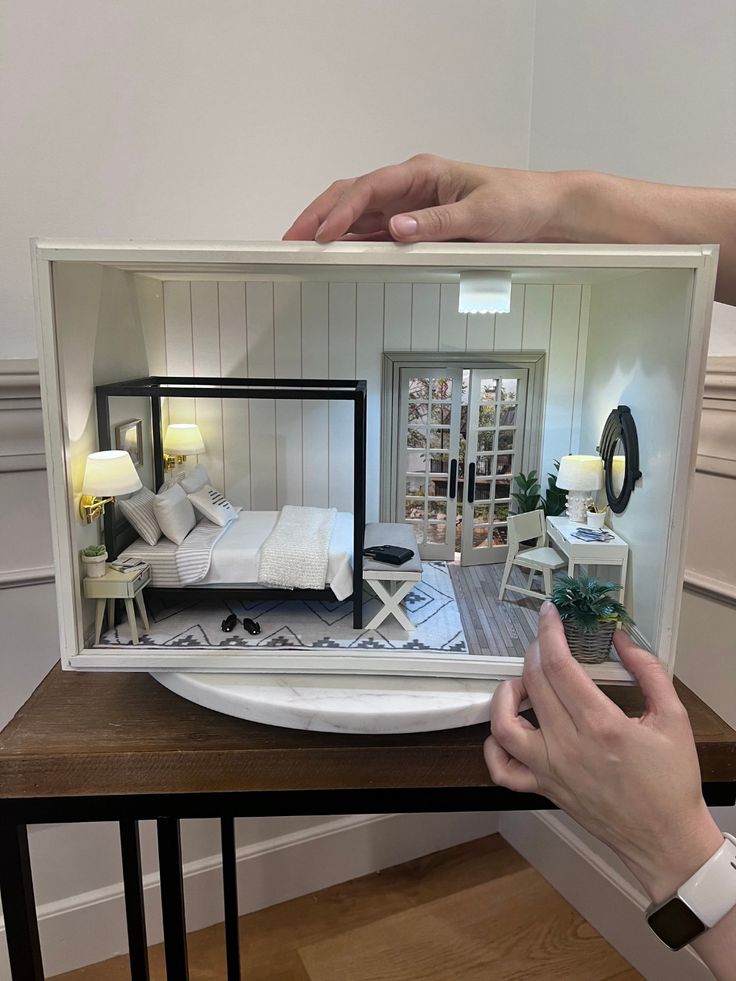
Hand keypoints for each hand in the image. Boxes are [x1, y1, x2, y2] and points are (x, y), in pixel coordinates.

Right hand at [283, 153, 569, 244]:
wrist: (540, 211)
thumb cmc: (516, 202)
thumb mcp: (480, 214)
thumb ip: (437, 223)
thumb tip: (398, 228)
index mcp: (422, 173)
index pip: (370, 188)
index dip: (342, 211)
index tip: (324, 233)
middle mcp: (410, 186)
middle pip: (351, 195)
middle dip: (318, 215)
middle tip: (292, 238)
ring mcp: (409, 205)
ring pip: (357, 213)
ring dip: (329, 228)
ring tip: (302, 247)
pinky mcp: (414, 224)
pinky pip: (374, 231)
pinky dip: (351, 241)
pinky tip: (336, 254)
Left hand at [485, 601, 723, 903]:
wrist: (666, 839)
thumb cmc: (672, 780)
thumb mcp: (674, 717)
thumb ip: (648, 671)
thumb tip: (620, 638)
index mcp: (601, 724)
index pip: (559, 664)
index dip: (549, 632)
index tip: (548, 613)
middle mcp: (568, 745)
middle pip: (533, 682)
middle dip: (535, 651)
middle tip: (546, 642)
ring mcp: (550, 769)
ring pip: (504, 723)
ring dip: (506, 694)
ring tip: (523, 683)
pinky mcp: (543, 789)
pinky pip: (501, 769)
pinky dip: (494, 746)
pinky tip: (509, 728)